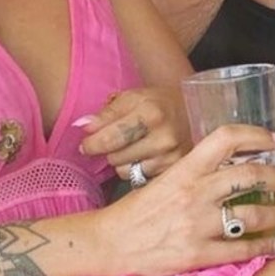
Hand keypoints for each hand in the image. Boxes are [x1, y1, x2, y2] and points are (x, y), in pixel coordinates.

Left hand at [75, 87, 191, 180]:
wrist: (191, 111)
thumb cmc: (157, 103)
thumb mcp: (132, 98)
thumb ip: (106, 113)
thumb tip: (83, 126)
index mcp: (151, 113)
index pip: (110, 137)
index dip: (92, 143)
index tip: (86, 144)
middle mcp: (164, 138)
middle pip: (115, 158)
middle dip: (110, 150)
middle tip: (117, 141)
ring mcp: (171, 158)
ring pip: (125, 172)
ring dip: (123, 162)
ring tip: (134, 147)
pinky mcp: (174, 171)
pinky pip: (139, 178)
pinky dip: (137, 169)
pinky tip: (146, 156)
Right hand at [98, 123, 274, 275]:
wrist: (107, 243)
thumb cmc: (135, 212)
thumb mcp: (163, 180)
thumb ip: (195, 174)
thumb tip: (230, 169)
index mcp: (184, 170)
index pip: (226, 139)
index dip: (258, 135)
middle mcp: (194, 193)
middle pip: (250, 175)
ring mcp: (197, 225)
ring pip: (253, 214)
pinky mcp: (197, 255)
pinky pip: (242, 249)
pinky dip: (267, 245)